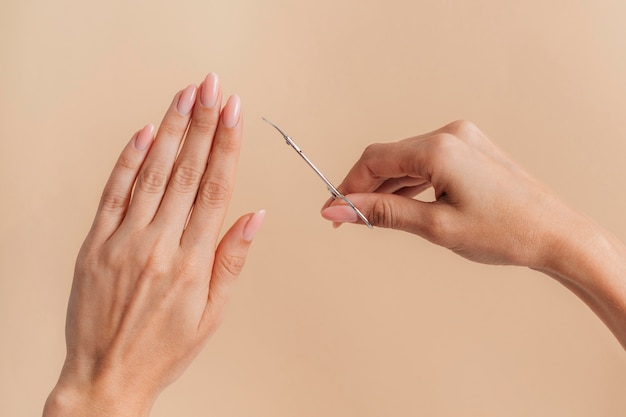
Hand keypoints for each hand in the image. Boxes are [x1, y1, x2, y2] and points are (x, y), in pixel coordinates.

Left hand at [44, 73, 264, 416]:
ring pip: (152, 174)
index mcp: (192, 260)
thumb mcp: (212, 314)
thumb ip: (231, 260)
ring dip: (170, 130)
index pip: (215, 188)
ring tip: (185, 96)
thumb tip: (254, 217)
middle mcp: (159, 243)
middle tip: (213, 87)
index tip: (235, 113)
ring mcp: (124, 240)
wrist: (107, 376)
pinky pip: (114, 193)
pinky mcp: (96, 243)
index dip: (226, 145)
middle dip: (203, 123)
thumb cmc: (163, 348)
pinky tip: (144, 133)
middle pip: (187, 171)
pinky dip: (128, 160)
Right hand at [321, 120, 581, 267]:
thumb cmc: (504, 233)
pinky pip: (428, 162)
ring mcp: (464, 139)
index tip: (331, 212)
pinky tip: (401, 203)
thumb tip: (338, 210)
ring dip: (387, 186)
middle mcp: (450, 134)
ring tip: (372, 217)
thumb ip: (383, 213)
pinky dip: (410, 182)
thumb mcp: (435, 226)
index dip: (347, 186)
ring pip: (408, 160)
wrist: (557, 235)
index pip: (374, 160)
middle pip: (389, 156)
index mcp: (439, 148)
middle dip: (365, 188)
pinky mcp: (472, 150)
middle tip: (348, 220)